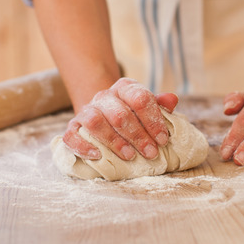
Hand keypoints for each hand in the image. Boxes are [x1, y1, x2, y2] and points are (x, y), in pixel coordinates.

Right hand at [62, 78, 178, 160]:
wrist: (103, 111)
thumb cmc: (131, 113)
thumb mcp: (147, 106)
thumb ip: (160, 104)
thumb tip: (172, 100)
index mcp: (125, 87)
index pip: (139, 98)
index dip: (153, 120)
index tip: (162, 140)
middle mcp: (104, 96)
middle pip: (119, 114)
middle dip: (138, 136)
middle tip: (151, 153)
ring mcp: (86, 110)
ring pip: (95, 121)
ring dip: (114, 141)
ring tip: (129, 156)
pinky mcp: (73, 127)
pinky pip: (71, 135)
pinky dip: (83, 146)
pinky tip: (98, 156)